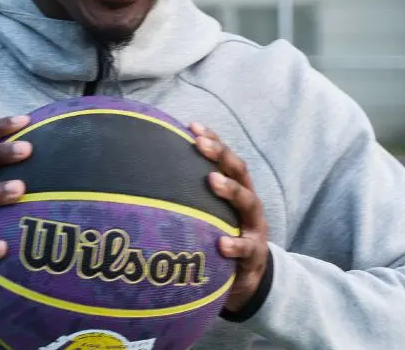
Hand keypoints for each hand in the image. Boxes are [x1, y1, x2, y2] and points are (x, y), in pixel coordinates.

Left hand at [191, 123, 269, 314]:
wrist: (247, 278)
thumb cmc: (221, 237)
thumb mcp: (211, 215)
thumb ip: (191, 196)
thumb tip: (150, 175)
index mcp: (237, 191)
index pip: (227, 159)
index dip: (214, 140)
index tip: (191, 126)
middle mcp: (248, 204)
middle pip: (240, 173)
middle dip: (221, 155)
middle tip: (201, 144)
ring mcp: (254, 228)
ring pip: (248, 203)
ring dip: (231, 190)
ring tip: (213, 181)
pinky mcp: (254, 256)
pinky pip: (247, 249)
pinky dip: (235, 245)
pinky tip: (222, 245)